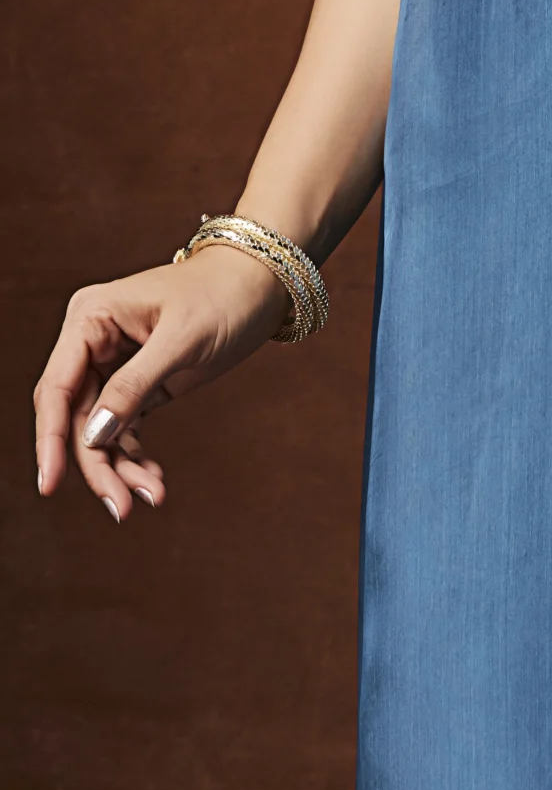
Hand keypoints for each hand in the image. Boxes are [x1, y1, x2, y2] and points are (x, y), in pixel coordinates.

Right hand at [33, 247, 289, 520]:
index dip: (50, 438)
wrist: (264, 282)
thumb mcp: (181, 339)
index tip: (49, 485)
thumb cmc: (224, 294)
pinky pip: (124, 428)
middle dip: (96, 464)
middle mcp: (94, 341)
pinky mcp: (139, 383)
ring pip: (99, 430)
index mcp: (91, 317)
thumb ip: (134, 385)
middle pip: (76, 417)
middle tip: (121, 506)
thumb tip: (92, 434)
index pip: (57, 387)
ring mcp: (115, 364)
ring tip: (151, 495)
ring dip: (119, 467)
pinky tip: (153, 480)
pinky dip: (135, 457)